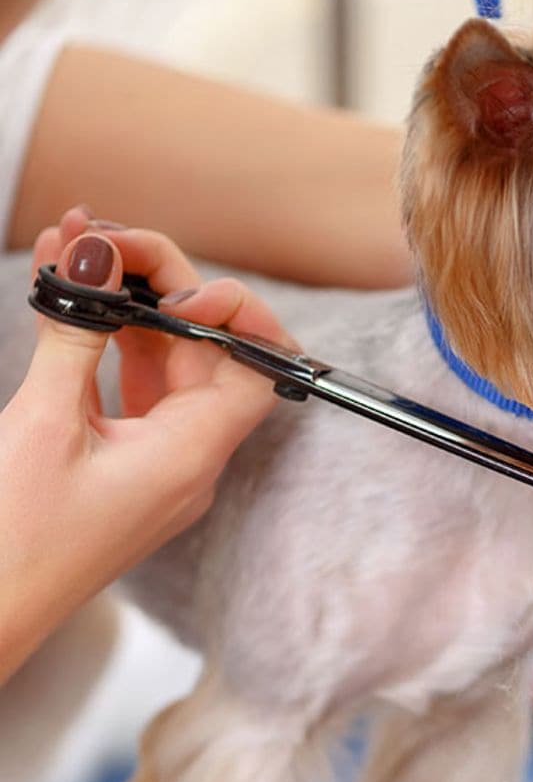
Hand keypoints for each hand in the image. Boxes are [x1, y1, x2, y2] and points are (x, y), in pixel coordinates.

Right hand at [0, 208, 292, 682]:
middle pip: (205, 352)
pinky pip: (132, 391)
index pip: (259, 368)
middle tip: (99, 240)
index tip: (179, 285)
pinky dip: (107, 346)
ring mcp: (159, 461)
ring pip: (164, 365)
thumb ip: (76, 333)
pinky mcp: (125, 463)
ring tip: (75, 249)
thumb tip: (94, 255)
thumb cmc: (14, 542)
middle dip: (160, 286)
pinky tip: (72, 302)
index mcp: (193, 455)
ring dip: (126, 307)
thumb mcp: (43, 425)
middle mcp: (190, 458)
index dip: (238, 313)